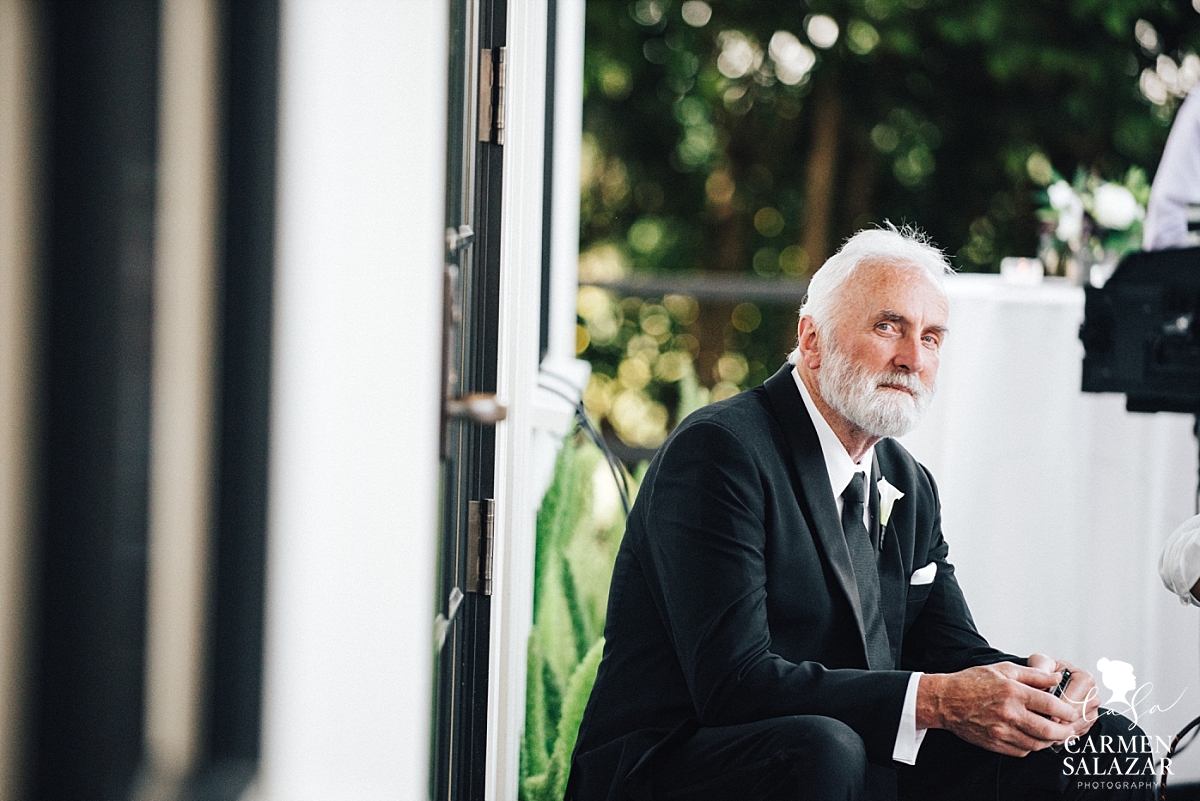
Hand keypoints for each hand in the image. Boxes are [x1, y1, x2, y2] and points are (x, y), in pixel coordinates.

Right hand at [916, 662, 1079, 756]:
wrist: (945, 701)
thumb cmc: (973, 681)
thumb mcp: (1003, 669)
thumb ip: (1033, 674)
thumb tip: (1056, 677)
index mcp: (1013, 691)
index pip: (1052, 705)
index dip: (1068, 711)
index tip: (1072, 712)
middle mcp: (1009, 713)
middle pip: (1049, 730)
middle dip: (1064, 731)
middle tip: (1068, 729)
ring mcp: (1002, 731)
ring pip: (1038, 744)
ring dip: (1049, 741)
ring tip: (1051, 734)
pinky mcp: (995, 743)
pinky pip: (1022, 751)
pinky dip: (1031, 746)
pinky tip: (1030, 737)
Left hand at [1026, 653, 1099, 740]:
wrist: (1049, 678)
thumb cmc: (1046, 669)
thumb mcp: (1041, 662)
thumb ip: (1042, 668)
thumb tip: (1049, 678)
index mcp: (1085, 679)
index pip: (1073, 700)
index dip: (1056, 709)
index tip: (1042, 713)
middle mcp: (1093, 694)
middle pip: (1076, 715)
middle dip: (1057, 720)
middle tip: (1040, 723)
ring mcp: (1093, 709)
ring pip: (1077, 726)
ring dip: (1060, 729)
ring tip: (1042, 727)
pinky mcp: (1089, 721)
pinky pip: (1077, 732)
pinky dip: (1063, 733)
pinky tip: (1049, 730)